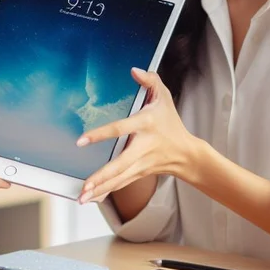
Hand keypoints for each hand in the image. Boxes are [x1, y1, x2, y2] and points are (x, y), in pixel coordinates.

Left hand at [78, 68, 199, 203]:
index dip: (100, 134)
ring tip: (82, 197)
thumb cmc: (172, 123)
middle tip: (84, 185)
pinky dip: (105, 193)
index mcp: (146, 125)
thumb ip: (150, 81)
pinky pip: (120, 185)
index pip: (120, 129)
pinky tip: (91, 198)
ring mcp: (140, 164)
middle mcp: (142, 147)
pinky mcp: (138, 174)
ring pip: (118, 179)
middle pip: (120, 164)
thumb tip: (134, 70)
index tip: (81, 140)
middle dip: (101, 176)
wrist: (188, 154)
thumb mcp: (164, 97)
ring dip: (100, 189)